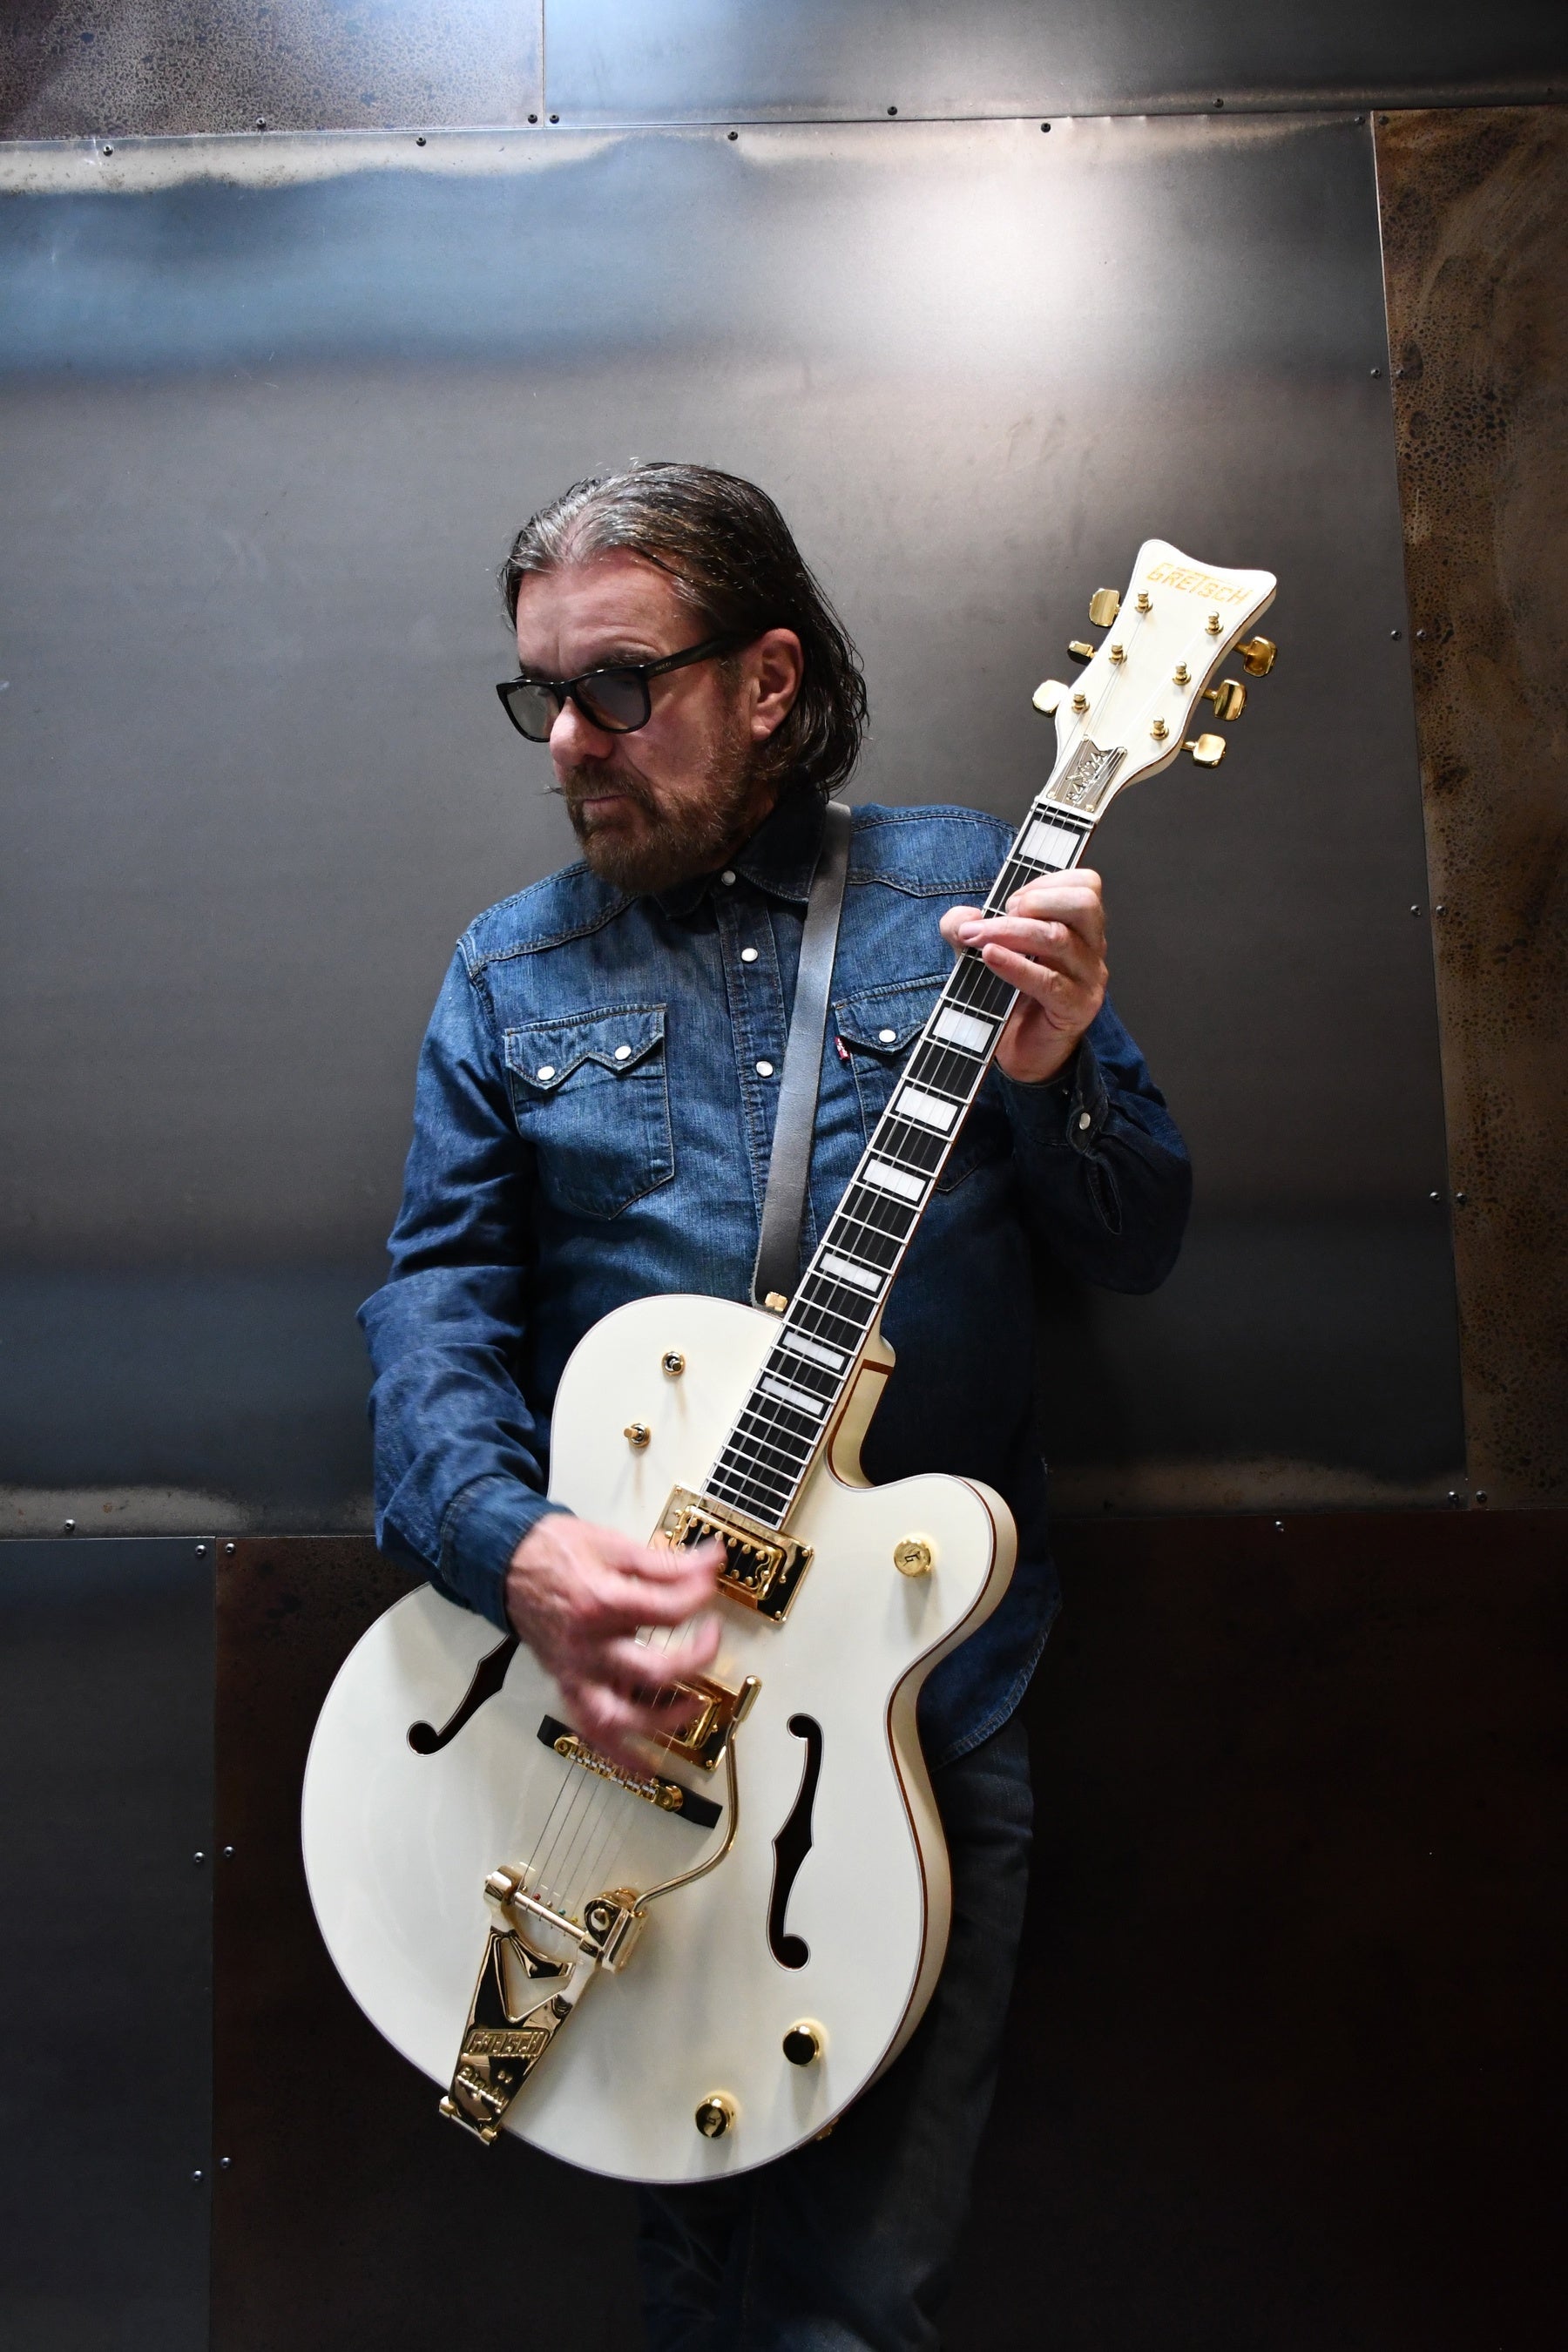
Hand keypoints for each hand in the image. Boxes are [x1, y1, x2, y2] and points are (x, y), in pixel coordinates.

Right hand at [505, 1515, 723, 1770]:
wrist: (508, 1565)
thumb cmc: (556, 1553)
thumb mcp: (615, 1547)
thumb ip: (666, 1563)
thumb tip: (709, 1562)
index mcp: (599, 1604)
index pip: (667, 1611)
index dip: (699, 1594)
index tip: (709, 1582)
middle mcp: (586, 1647)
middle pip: (652, 1671)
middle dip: (695, 1658)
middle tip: (712, 1637)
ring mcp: (575, 1672)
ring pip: (620, 1717)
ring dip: (664, 1721)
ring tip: (694, 1707)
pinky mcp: (568, 1686)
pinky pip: (592, 1731)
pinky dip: (620, 1754)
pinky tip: (647, 1765)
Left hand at [938, 868, 1107, 1084]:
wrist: (1020, 1051)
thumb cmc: (1010, 995)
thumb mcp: (983, 949)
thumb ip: (967, 927)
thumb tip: (961, 919)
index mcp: (1079, 927)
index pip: (1085, 885)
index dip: (1046, 882)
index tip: (1010, 899)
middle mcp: (1091, 948)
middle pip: (1084, 903)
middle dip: (1036, 900)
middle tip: (1003, 913)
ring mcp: (1088, 979)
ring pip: (1059, 939)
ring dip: (1010, 932)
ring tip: (976, 937)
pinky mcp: (1076, 1008)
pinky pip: (1050, 982)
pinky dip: (1016, 965)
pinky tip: (990, 958)